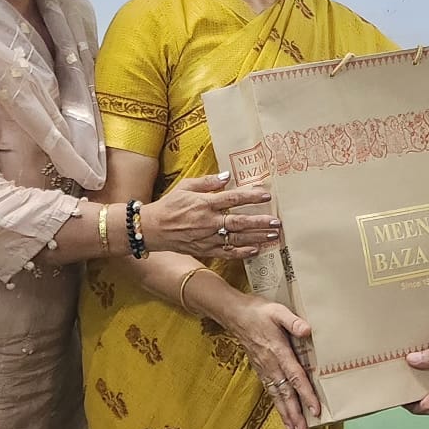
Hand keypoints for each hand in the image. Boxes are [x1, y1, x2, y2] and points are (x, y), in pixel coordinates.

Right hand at [141, 173, 280, 259]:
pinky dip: (242, 253)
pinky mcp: (204, 250)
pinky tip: (255, 250)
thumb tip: (227, 176)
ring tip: (273, 235)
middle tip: (276, 222)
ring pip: (236, 239)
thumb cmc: (170, 205)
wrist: (152, 228)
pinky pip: (226, 253)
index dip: (250, 196)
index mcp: (204, 203)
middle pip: (239, 222)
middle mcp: (208, 222)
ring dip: (256, 237)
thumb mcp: (186, 186)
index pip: (232, 198)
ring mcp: (207, 238)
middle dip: (259, 222)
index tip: (266, 194)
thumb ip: (208, 181)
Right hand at [215, 293, 319, 428]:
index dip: (305, 393)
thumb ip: (293, 321)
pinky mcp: (260, 369)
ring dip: (285, 413)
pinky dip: (277, 405)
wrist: (234, 314)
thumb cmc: (258, 311)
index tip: (314, 408)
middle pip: (285, 392)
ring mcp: (264, 368)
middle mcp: (271, 364)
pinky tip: (282, 414)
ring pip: (277, 395)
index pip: (295, 376)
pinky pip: (270, 390)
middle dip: (294, 412)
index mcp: (278, 351)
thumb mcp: (277, 310)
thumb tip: (308, 330)